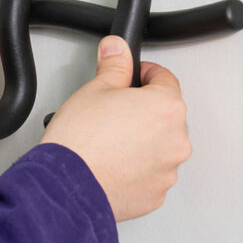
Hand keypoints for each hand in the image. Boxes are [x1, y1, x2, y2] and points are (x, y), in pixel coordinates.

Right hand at [41, 36, 191, 221]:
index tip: (132, 76)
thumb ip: (114, 64)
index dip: (144, 73)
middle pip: (165, 114)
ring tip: (110, 141)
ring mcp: (168, 170)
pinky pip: (151, 173)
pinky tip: (113, 162)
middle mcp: (176, 140)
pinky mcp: (156, 194)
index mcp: (166, 108)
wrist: (66, 187)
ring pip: (159, 146)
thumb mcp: (95, 89)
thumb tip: (117, 48)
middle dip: (143, 110)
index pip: (165, 78)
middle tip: (114, 111)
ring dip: (142, 141)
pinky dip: (137, 167)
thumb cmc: (80, 142)